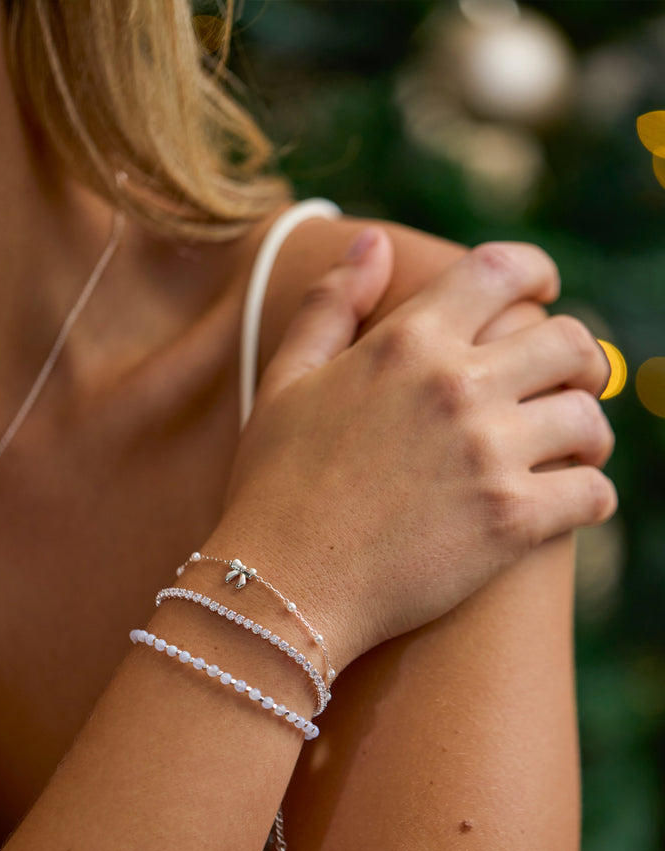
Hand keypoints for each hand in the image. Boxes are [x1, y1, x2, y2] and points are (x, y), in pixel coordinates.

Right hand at [213, 229, 615, 670]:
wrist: (280, 588)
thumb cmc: (275, 485)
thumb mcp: (286, 381)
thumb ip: (329, 305)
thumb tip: (375, 245)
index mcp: (406, 343)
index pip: (502, 272)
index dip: (536, 272)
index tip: (544, 290)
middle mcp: (456, 387)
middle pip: (569, 343)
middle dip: (578, 361)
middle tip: (567, 385)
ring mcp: (488, 455)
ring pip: (589, 419)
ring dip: (588, 435)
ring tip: (571, 452)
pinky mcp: (511, 522)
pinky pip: (593, 494)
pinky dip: (590, 497)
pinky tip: (568, 503)